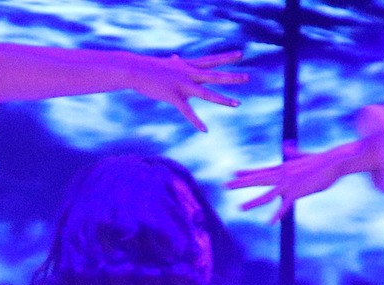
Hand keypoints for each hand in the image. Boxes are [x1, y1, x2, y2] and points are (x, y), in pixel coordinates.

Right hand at [124, 51, 244, 131]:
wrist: (136, 70)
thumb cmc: (149, 67)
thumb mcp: (166, 64)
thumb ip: (175, 62)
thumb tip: (176, 57)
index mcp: (188, 66)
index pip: (211, 60)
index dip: (226, 58)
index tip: (241, 55)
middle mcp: (189, 74)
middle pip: (215, 75)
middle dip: (232, 77)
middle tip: (248, 78)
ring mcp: (183, 85)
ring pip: (207, 93)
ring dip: (223, 99)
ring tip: (238, 104)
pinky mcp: (174, 97)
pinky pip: (188, 112)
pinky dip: (197, 122)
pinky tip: (205, 130)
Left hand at [228, 140, 373, 218]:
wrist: (335, 161)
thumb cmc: (322, 160)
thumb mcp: (304, 157)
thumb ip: (293, 153)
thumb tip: (286, 145)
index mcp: (284, 168)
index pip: (262, 170)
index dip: (247, 173)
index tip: (234, 173)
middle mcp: (283, 174)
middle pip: (258, 179)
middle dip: (241, 183)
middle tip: (225, 185)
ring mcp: (289, 183)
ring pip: (266, 195)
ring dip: (252, 202)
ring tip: (239, 208)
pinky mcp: (297, 191)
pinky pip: (285, 205)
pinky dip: (277, 214)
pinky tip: (269, 222)